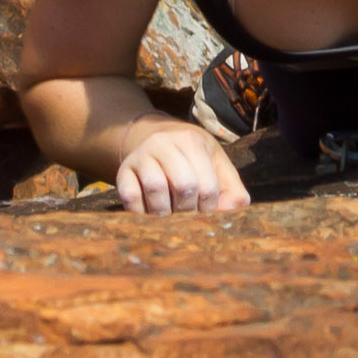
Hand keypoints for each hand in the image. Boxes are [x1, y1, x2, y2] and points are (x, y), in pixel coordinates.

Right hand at [116, 117, 249, 213]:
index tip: (206, 211)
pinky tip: (150, 214)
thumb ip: (232, 188)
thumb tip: (234, 209)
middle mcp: (164, 144)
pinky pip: (130, 196)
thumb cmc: (195, 160)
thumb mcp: (217, 166)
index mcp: (191, 140)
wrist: (158, 142)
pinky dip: (141, 212)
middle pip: (183, 185)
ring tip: (170, 217)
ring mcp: (141, 156)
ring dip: (165, 212)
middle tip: (188, 216)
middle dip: (189, 209)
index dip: (209, 206)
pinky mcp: (123, 171)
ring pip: (155, 188)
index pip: (207, 183)